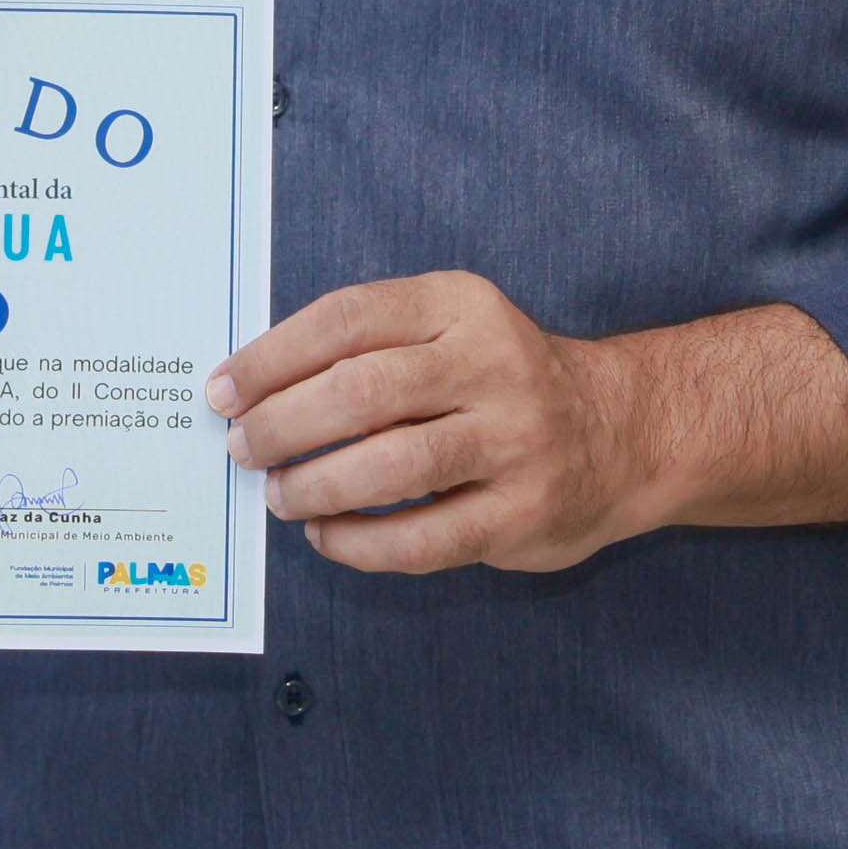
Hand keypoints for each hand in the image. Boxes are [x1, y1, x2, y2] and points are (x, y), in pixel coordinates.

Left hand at [212, 274, 663, 575]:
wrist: (624, 432)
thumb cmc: (503, 382)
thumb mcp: (450, 330)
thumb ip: (370, 346)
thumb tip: (253, 392)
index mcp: (461, 305)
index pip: (347, 319)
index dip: (271, 358)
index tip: (223, 392)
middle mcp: (493, 365)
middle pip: (361, 390)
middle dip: (282, 424)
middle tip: (243, 450)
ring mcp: (515, 441)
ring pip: (390, 467)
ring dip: (315, 485)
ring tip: (280, 496)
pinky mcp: (523, 513)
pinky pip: (422, 539)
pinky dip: (359, 543)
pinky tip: (327, 535)